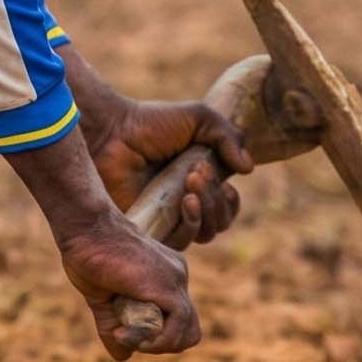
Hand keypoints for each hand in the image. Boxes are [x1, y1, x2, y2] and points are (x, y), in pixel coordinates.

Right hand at [55, 212, 200, 359]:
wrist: (86, 228)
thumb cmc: (89, 254)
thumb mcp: (103, 298)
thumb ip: (115, 325)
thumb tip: (124, 357)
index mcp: (166, 276)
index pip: (179, 320)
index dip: (156, 337)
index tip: (123, 332)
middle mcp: (177, 276)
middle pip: (189, 330)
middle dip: (160, 345)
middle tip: (128, 336)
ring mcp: (175, 280)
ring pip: (187, 332)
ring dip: (155, 346)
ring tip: (123, 334)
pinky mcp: (167, 286)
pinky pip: (177, 328)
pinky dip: (153, 341)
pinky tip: (123, 332)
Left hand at [88, 99, 253, 248]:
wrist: (114, 133)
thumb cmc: (152, 124)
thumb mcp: (199, 118)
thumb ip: (229, 136)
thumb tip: (248, 169)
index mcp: (197, 183)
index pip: (227, 206)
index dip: (230, 197)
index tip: (220, 173)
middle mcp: (183, 204)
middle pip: (220, 221)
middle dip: (217, 197)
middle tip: (198, 171)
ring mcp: (167, 219)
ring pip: (205, 233)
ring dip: (207, 209)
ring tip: (190, 182)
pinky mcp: (150, 230)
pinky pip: (181, 242)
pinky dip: (191, 224)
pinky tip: (185, 201)